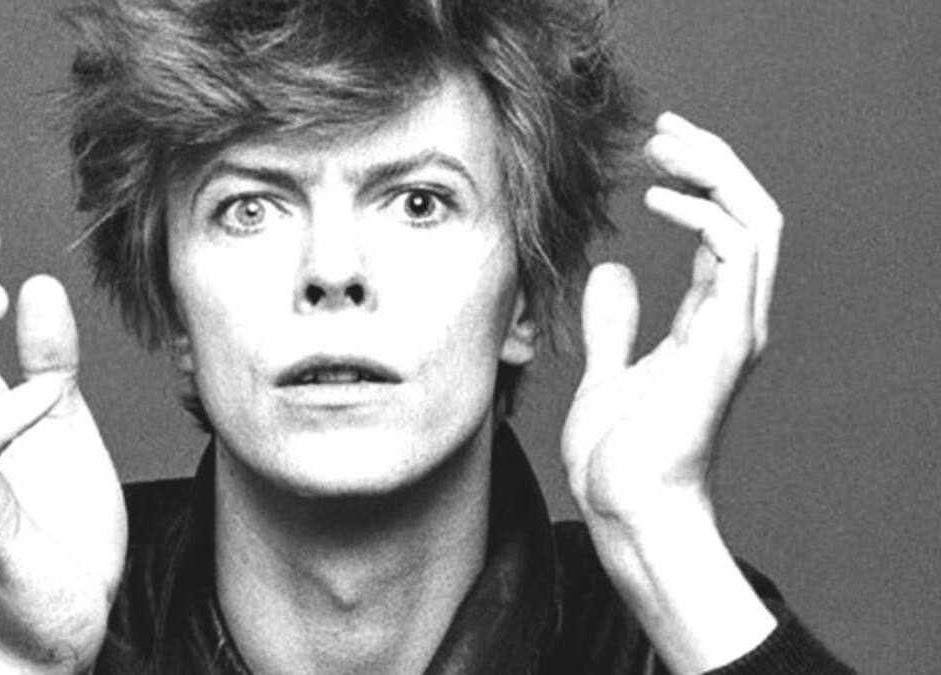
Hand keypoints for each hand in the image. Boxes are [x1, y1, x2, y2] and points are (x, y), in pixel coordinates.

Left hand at [562, 112, 782, 527]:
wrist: (627, 512)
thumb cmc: (618, 459)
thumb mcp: (607, 375)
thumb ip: (615, 326)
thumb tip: (613, 272)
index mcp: (709, 324)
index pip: (723, 232)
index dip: (698, 183)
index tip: (655, 151)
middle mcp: (731, 320)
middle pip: (749, 214)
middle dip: (713, 162)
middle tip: (665, 129)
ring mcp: (735, 331)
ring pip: (756, 223)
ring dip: (715, 173)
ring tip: (663, 147)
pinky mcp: (725, 344)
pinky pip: (739, 256)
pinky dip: (705, 214)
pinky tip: (657, 197)